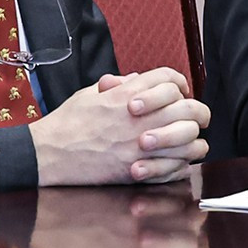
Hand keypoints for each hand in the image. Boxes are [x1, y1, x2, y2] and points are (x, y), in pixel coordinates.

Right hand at [32, 67, 209, 185]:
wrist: (47, 154)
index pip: (169, 79)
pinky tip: (181, 162)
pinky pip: (175, 165)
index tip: (182, 92)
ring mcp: (140, 143)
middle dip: (198, 111)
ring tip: (194, 142)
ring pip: (188, 137)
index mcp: (128, 94)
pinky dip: (183, 163)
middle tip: (200, 118)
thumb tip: (136, 79)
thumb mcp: (90, 94)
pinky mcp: (137, 168)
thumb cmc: (66, 123)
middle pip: (188, 107)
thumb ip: (117, 86)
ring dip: (194, 139)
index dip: (180, 83)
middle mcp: (139, 117)